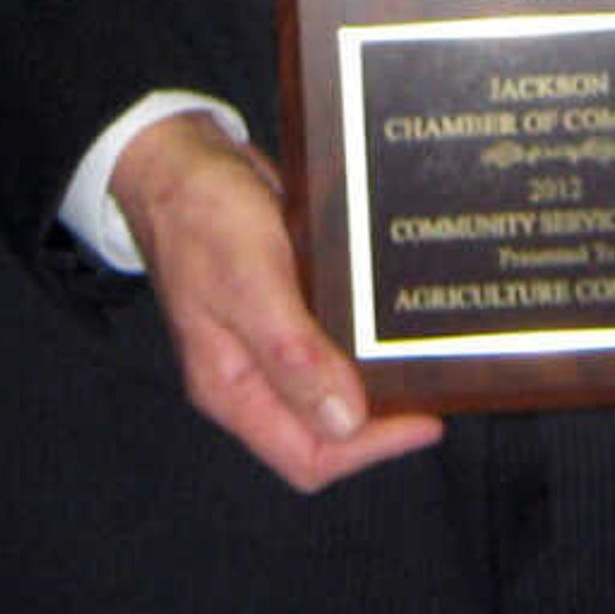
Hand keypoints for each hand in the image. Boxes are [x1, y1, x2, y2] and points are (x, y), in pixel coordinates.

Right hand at [114, 111, 442, 492]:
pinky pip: (332, 341)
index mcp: (232, 388)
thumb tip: (346, 421)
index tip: (427, 417)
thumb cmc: (202, 217)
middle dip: (380, 419)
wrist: (180, 157)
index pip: (307, 456)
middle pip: (325, 432)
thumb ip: (293, 354)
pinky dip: (364, 339)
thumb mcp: (250, 282)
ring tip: (429, 356)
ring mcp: (269, 343)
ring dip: (377, 380)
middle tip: (435, 384)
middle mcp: (251, 377)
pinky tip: (396, 317)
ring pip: (333, 387)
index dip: (369, 448)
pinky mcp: (287, 307)